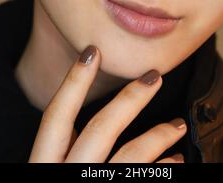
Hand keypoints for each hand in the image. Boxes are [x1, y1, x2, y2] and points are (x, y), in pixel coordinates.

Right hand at [28, 45, 186, 162]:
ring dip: (159, 135)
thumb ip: (66, 150)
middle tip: (154, 76)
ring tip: (179, 125)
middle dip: (129, 98)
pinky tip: (177, 164)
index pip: (55, 117)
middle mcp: (66, 178)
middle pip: (100, 130)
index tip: (92, 52)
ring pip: (130, 158)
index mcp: (44, 167)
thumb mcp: (54, 171)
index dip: (73, 82)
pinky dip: (164, 171)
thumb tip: (88, 117)